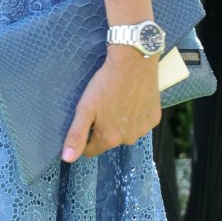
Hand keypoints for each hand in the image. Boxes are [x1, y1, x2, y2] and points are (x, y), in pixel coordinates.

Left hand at [61, 48, 161, 162]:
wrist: (134, 62)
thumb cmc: (106, 83)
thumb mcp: (85, 108)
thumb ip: (76, 135)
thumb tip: (67, 159)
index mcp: (109, 138)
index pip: (91, 150)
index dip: (85, 138)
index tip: (86, 121)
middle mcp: (128, 139)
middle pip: (110, 140)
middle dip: (104, 128)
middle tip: (102, 106)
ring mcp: (143, 129)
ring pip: (126, 131)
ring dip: (121, 122)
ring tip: (117, 101)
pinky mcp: (154, 118)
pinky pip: (141, 122)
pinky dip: (136, 115)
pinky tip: (132, 99)